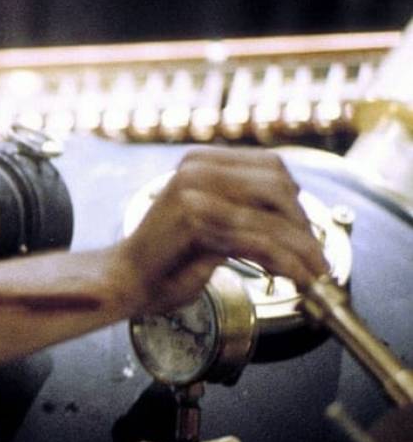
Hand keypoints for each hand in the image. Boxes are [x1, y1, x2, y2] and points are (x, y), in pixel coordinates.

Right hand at [113, 147, 328, 313]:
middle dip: (304, 225)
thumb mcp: (208, 218)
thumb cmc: (167, 258)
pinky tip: (295, 278)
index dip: (296, 200)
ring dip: (303, 251)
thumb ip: (240, 205)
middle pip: (279, 187)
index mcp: (199, 161)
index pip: (271, 166)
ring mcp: (195, 195)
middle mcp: (196, 171)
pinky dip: (287, 264)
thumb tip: (296, 214)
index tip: (306, 230)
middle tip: (314, 256)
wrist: (126, 280)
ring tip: (314, 274)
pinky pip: (260, 243)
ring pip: (273, 220)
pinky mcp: (196, 225)